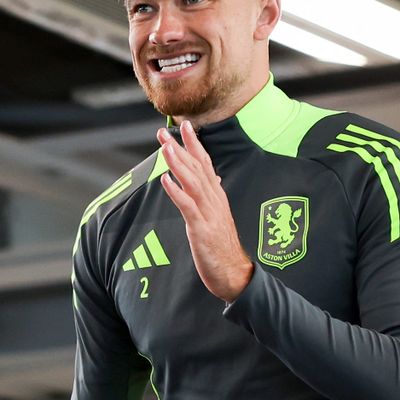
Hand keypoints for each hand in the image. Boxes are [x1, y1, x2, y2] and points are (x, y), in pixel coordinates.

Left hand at [156, 126, 253, 302]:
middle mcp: (214, 200)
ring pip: (192, 183)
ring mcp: (208, 214)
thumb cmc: (223, 248)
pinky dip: (177, 192)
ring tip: (165, 147)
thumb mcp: (218, 218)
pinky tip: (166, 180)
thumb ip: (214, 198)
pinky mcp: (202, 230)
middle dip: (180, 148)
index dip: (195, 144)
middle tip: (164, 131)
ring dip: (178, 164)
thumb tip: (215, 179)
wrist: (234, 274)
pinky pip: (188, 207)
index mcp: (217, 197)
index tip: (185, 126)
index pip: (206, 164)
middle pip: (197, 168)